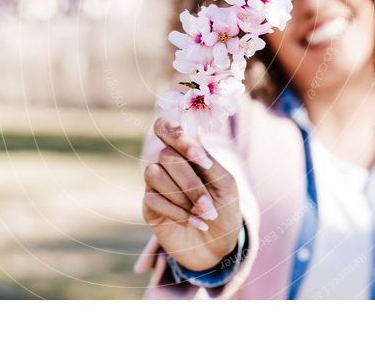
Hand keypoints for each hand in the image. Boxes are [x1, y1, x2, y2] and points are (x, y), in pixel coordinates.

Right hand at [141, 117, 242, 271]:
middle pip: (165, 155)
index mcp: (187, 152)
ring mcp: (156, 184)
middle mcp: (168, 164)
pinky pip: (153, 199)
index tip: (199, 157)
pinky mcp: (149, 206)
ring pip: (153, 173)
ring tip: (203, 214)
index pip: (166, 127)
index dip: (176, 135)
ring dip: (182, 197)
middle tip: (209, 205)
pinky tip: (195, 222)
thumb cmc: (224, 209)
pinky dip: (178, 213)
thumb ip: (209, 161)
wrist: (218, 245)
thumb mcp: (225, 184)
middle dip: (190, 183)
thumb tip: (194, 140)